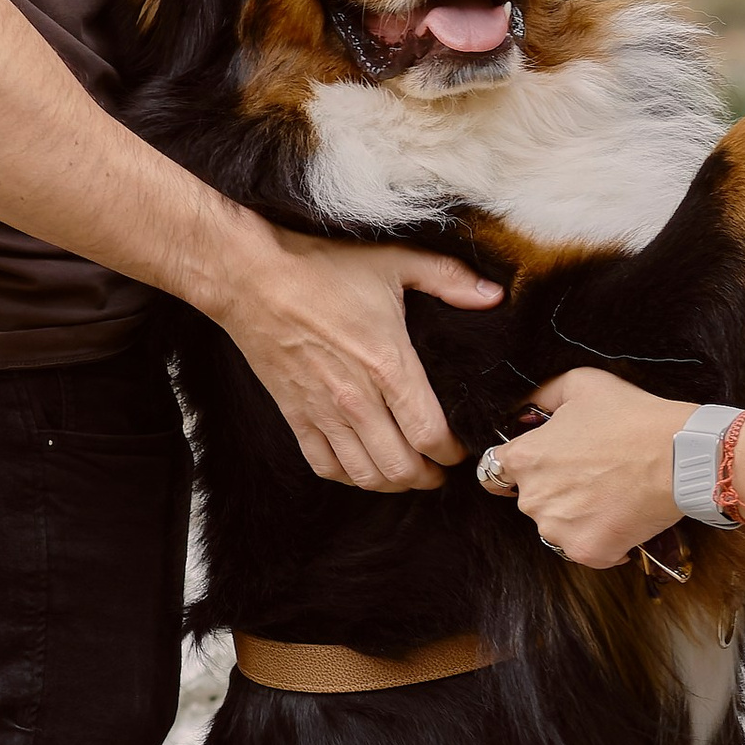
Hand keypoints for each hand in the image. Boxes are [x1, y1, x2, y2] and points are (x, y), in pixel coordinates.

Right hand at [214, 223, 500, 491]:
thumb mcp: (393, 261)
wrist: (251, 278)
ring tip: (408, 473)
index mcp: (387, 365)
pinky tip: (364, 467)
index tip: (461, 447)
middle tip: (442, 470)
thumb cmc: (321, 268)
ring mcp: (323, 413)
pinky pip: (325, 466)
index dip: (453, 452)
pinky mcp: (295, 416)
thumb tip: (494, 296)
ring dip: (393, 483)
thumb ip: (448, 278)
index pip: (430, 434)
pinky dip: (349, 477)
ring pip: (365, 476)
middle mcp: (356, 400)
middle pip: (401, 468)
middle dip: (429, 477)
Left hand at [480, 367, 689, 567]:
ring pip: (557, 526)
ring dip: (577, 515)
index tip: (538, 468)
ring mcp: (558, 529)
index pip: (494, 472)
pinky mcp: (587, 551)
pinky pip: (586, 548)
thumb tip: (525, 408)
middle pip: (532, 499)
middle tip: (593, 473)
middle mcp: (533, 498)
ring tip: (611, 493)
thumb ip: (542, 395)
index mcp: (525, 458)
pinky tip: (623, 516)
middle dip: (555, 489)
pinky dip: (602, 538)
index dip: (516, 468)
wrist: (679, 456)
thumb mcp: (581, 384)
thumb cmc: (633, 418)